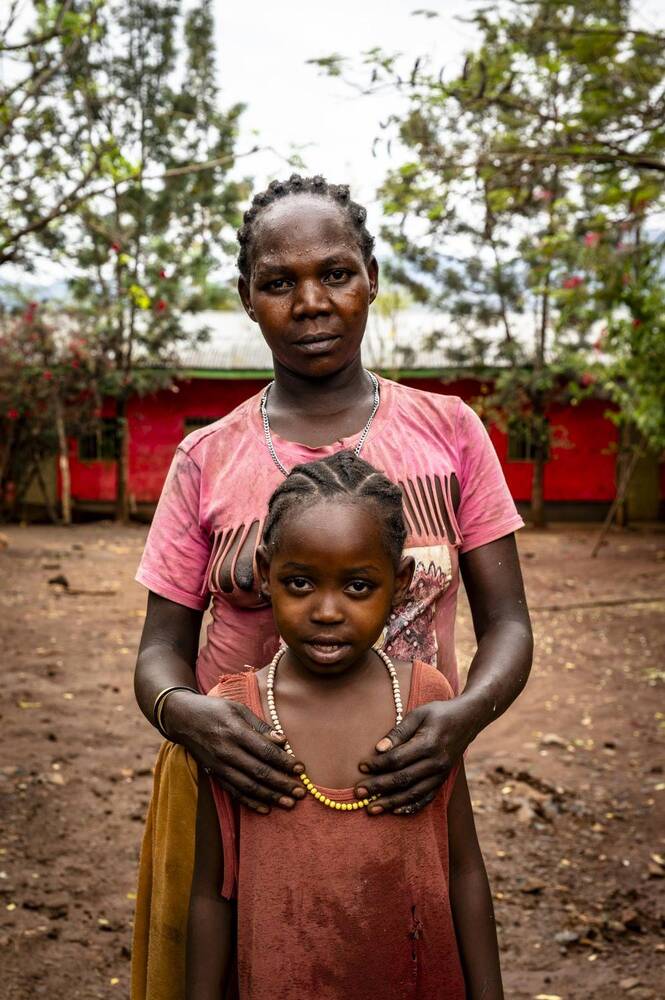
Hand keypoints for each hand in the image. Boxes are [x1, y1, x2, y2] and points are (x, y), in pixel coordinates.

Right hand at [164, 690, 306, 813]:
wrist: (182, 719)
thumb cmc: (215, 709)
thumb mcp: (238, 708)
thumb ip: (260, 726)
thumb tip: (283, 740)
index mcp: (235, 732)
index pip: (265, 751)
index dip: (284, 762)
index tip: (301, 769)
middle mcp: (227, 752)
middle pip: (259, 772)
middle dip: (282, 784)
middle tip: (301, 792)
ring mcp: (219, 766)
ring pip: (248, 786)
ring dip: (270, 797)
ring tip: (289, 804)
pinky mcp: (214, 774)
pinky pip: (234, 792)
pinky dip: (250, 802)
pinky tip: (265, 808)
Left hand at [355, 698, 476, 815]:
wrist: (468, 719)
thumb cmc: (439, 713)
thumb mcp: (418, 714)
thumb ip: (398, 732)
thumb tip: (378, 749)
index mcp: (428, 744)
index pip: (397, 759)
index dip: (378, 765)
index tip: (361, 766)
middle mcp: (436, 762)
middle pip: (403, 779)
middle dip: (378, 788)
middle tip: (358, 793)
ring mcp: (441, 774)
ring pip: (413, 793)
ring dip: (391, 803)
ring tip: (371, 809)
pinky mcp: (443, 779)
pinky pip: (427, 797)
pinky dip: (411, 806)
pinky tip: (396, 811)